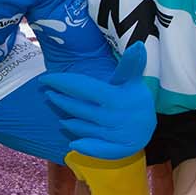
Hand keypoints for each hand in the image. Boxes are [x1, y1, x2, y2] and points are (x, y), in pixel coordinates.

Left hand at [41, 43, 154, 160]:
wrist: (150, 129)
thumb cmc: (136, 100)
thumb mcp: (133, 81)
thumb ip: (131, 65)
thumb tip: (137, 45)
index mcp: (115, 98)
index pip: (81, 87)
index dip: (62, 82)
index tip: (45, 79)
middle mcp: (112, 117)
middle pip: (78, 108)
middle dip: (60, 100)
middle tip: (48, 93)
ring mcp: (112, 135)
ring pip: (82, 126)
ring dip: (68, 120)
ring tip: (58, 113)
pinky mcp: (114, 149)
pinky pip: (94, 148)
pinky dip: (83, 145)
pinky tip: (73, 142)